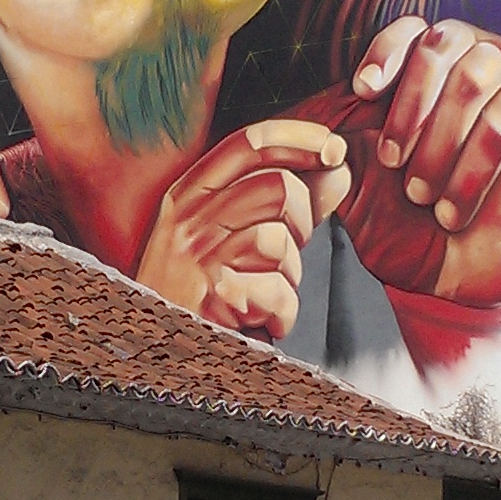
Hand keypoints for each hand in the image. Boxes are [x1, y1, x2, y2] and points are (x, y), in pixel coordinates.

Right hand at [134, 119, 351, 338]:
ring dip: (288, 274)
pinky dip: (281, 313)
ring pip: (281, 240)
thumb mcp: (233, 236)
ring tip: (262, 293)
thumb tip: (337, 166)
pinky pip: (279, 292)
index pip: (249, 142)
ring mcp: (197, 257)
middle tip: (283, 255)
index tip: (334, 149)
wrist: (163, 360)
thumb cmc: (204, 296)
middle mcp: (187, 220)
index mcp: (188, 196)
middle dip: (301, 221)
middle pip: (279, 188)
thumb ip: (286, 200)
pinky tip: (257, 321)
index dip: (300, 139)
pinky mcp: (215, 297)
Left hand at [342, 16, 500, 304]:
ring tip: (423, 196)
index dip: (386, 53)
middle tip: (394, 164)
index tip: (363, 92)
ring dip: (442, 144)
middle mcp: (469, 59)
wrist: (454, 273)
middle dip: (410, 109)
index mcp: (424, 66)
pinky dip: (474, 170)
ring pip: (475, 79)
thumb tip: (278, 122)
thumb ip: (323, 143)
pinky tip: (455, 210)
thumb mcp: (350, 181)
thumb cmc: (403, 222)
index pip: (409, 30)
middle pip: (442, 46)